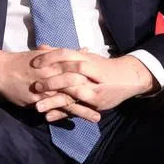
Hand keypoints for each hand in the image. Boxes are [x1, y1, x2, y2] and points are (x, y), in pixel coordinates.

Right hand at [0, 46, 100, 122]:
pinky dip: (64, 115)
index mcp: (57, 63)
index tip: (108, 84)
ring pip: (68, 101)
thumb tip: (85, 50)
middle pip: (77, 87)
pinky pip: (53, 109)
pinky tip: (73, 122)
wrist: (0, 70)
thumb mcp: (45, 54)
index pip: (79, 72)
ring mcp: (45, 90)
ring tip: (97, 117)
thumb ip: (67, 54)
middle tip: (108, 102)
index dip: (94, 79)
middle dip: (93, 95)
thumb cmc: (23, 60)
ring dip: (83, 110)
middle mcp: (52, 76)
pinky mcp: (36, 101)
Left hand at [30, 49, 157, 120]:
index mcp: (87, 59)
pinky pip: (78, 109)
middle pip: (69, 75)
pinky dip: (63, 113)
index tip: (34, 63)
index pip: (66, 55)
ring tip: (37, 106)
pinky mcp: (97, 103)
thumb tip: (41, 47)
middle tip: (35, 86)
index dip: (50, 58)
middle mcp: (92, 73)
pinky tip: (49, 117)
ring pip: (73, 94)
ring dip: (54, 101)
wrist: (129, 77)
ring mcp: (95, 89)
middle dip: (51, 81)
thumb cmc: (102, 66)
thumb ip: (63, 54)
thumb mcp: (85, 57)